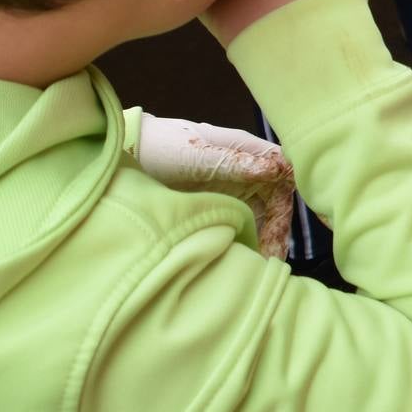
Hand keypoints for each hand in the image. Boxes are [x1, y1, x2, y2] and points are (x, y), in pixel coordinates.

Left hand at [132, 115, 295, 258]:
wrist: (125, 155)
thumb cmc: (162, 147)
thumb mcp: (195, 155)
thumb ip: (234, 162)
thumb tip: (276, 169)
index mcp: (245, 149)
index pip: (282, 173)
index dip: (286, 201)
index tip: (280, 231)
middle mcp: (245, 167)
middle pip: (275, 197)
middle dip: (277, 227)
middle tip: (271, 258)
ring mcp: (232, 186)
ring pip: (261, 212)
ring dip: (264, 235)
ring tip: (259, 264)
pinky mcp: (217, 203)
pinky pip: (241, 221)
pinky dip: (246, 237)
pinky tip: (242, 256)